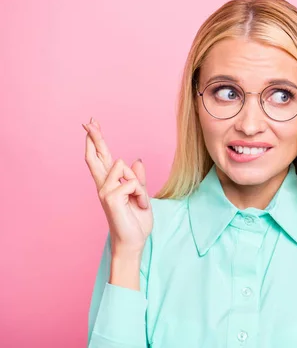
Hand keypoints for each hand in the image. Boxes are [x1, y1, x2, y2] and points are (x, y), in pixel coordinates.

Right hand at [83, 117, 152, 256]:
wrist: (133, 242)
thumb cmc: (136, 221)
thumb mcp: (141, 196)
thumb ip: (138, 179)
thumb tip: (137, 160)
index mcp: (111, 184)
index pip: (102, 158)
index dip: (97, 141)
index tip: (92, 124)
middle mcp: (104, 185)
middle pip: (97, 156)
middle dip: (95, 137)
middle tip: (89, 120)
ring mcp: (105, 191)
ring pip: (124, 167)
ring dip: (139, 185)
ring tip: (138, 201)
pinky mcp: (109, 197)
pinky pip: (132, 183)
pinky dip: (141, 195)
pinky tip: (139, 206)